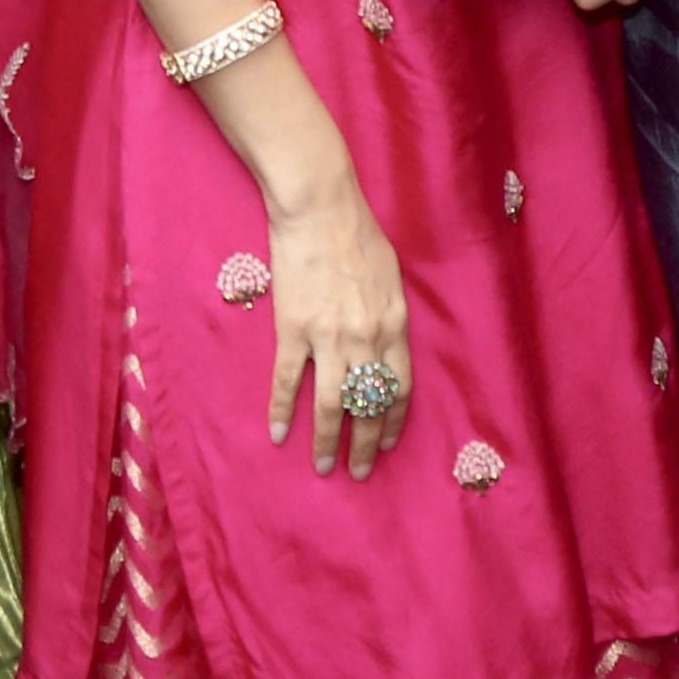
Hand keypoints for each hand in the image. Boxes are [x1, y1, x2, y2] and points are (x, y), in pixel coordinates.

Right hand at [259, 176, 412, 477]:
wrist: (319, 207)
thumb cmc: (358, 234)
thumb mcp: (392, 276)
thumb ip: (391, 315)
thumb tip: (386, 347)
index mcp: (395, 324)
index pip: (400, 388)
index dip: (395, 421)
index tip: (388, 443)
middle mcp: (366, 338)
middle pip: (369, 405)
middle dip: (365, 444)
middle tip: (359, 471)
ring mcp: (328, 337)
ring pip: (331, 404)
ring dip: (327, 440)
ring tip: (322, 466)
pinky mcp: (292, 330)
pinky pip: (287, 381)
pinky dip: (281, 410)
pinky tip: (278, 433)